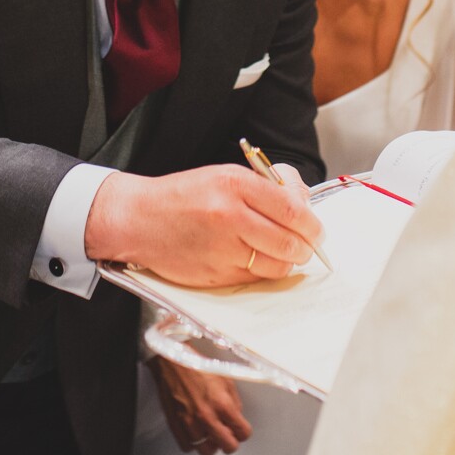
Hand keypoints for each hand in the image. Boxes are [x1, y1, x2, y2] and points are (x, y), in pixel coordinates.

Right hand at [84, 165, 322, 285]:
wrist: (138, 219)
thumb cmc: (182, 196)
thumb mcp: (224, 175)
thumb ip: (265, 187)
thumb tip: (303, 203)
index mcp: (235, 184)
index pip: (292, 208)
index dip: (312, 223)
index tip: (316, 229)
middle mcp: (230, 216)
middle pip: (290, 241)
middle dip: (305, 246)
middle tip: (307, 245)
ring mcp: (223, 249)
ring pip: (277, 265)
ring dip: (288, 262)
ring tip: (283, 253)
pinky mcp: (216, 275)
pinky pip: (255, 279)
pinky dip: (263, 272)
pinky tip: (256, 260)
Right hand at [150, 357, 250, 454]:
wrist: (173, 363)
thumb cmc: (197, 367)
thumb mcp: (225, 380)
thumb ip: (234, 402)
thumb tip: (237, 418)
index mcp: (223, 404)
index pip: (243, 433)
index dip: (243, 432)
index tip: (239, 429)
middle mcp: (207, 417)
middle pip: (228, 447)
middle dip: (230, 442)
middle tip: (227, 435)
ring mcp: (190, 423)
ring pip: (206, 451)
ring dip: (210, 444)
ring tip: (209, 434)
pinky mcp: (176, 425)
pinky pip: (188, 447)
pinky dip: (192, 443)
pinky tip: (194, 432)